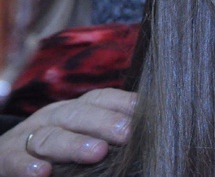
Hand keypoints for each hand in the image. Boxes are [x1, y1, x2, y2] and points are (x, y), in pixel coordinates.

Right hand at [0, 88, 134, 176]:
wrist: (11, 157)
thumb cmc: (59, 149)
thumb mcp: (84, 134)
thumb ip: (109, 134)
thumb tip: (147, 134)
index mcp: (77, 109)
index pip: (101, 98)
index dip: (123, 103)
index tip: (144, 112)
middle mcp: (55, 117)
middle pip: (80, 114)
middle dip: (104, 122)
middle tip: (127, 133)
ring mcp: (29, 135)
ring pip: (51, 136)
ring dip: (74, 144)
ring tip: (97, 152)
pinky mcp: (6, 157)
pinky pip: (14, 159)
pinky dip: (27, 165)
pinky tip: (42, 172)